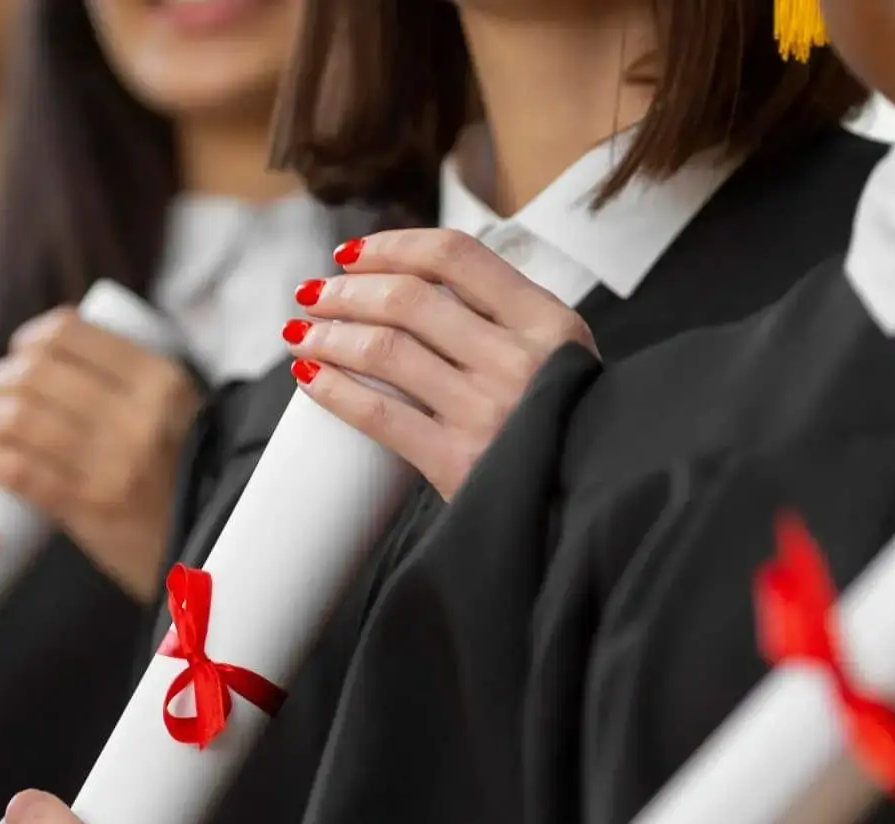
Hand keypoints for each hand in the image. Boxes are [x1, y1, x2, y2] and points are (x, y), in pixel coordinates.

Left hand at [0, 307, 200, 600]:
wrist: (218, 551)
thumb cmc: (193, 479)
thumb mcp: (185, 414)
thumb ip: (138, 385)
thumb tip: (60, 355)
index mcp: (162, 381)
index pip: (71, 335)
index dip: (32, 337)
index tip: (22, 349)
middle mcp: (137, 416)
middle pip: (37, 373)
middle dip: (2, 377)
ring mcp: (111, 464)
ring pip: (19, 418)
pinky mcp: (88, 509)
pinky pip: (17, 470)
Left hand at [283, 231, 597, 500]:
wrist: (593, 507)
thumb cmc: (570, 430)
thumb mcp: (564, 360)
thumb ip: (510, 322)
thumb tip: (421, 284)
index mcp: (548, 323)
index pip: (456, 256)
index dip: (393, 246)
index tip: (353, 255)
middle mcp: (518, 360)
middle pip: (408, 298)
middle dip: (347, 291)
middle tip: (314, 294)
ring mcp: (487, 411)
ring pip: (384, 349)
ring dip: (328, 334)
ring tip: (301, 332)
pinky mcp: (458, 462)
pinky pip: (379, 415)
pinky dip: (333, 389)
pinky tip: (308, 376)